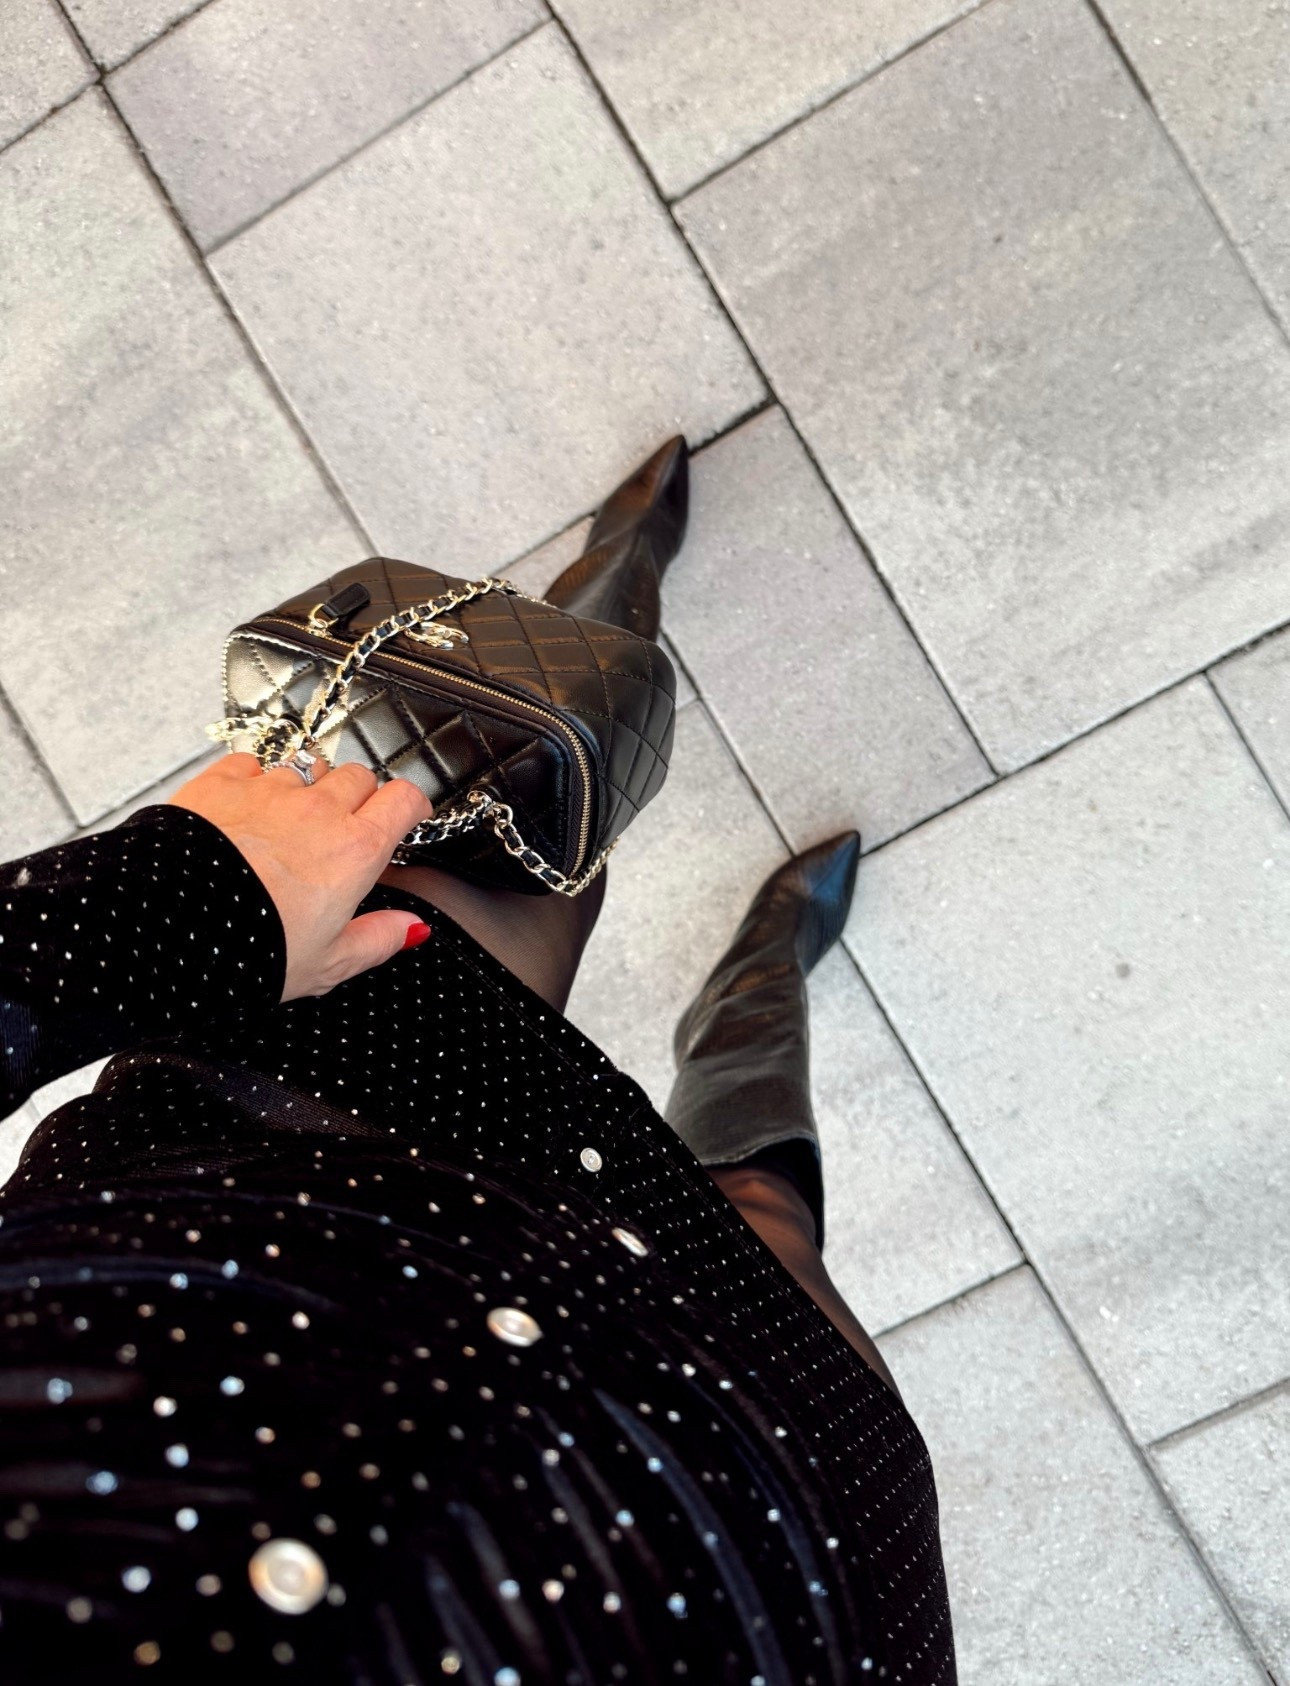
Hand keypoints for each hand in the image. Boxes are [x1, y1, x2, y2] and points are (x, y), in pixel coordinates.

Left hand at [169, 753, 433, 1002]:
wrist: (168, 929)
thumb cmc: (245, 950)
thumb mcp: (327, 964)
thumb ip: (379, 940)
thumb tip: (411, 929)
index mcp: (355, 852)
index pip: (404, 800)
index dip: (411, 805)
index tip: (407, 816)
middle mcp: (318, 811)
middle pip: (359, 776)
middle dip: (360, 796)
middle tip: (347, 826)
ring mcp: (270, 791)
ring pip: (308, 767)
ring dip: (308, 787)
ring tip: (291, 821)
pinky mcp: (223, 783)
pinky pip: (253, 762)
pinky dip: (256, 777)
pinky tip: (247, 805)